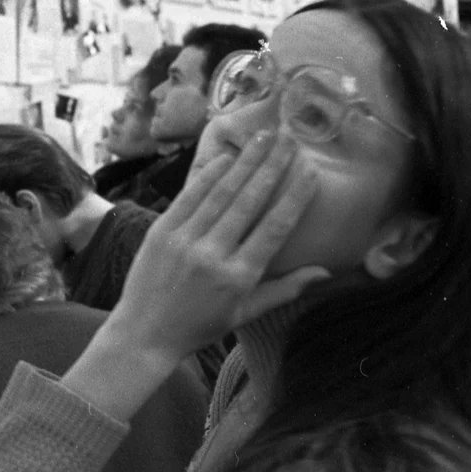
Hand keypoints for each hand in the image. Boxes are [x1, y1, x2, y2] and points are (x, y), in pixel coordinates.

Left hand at [112, 131, 326, 360]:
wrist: (144, 333)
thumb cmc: (199, 326)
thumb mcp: (245, 313)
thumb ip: (285, 289)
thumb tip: (325, 271)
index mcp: (238, 277)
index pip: (274, 228)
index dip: (294, 198)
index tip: (310, 172)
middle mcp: (212, 254)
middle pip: (249, 201)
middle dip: (271, 167)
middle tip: (289, 140)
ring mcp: (183, 240)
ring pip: (220, 193)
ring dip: (244, 162)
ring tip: (263, 137)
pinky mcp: (160, 231)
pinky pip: (189, 196)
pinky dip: (208, 175)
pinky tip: (227, 157)